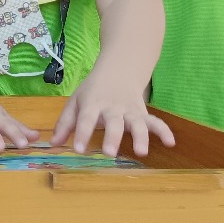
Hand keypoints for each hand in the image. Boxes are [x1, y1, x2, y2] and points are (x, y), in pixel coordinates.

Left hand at [50, 70, 174, 156]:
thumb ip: (65, 123)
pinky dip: (164, 131)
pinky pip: (155, 122)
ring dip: (140, 136)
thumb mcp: (75, 102)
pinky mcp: (143, 113)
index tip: (78, 149)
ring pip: (136, 123)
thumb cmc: (93, 90)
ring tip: (142, 151)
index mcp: (92, 103)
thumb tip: (53, 144)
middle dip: (112, 137)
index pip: (86, 119)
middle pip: (113, 122)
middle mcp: (112, 107)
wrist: (118, 69)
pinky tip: (171, 143)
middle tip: (109, 153)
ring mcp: (130, 110)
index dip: (82, 134)